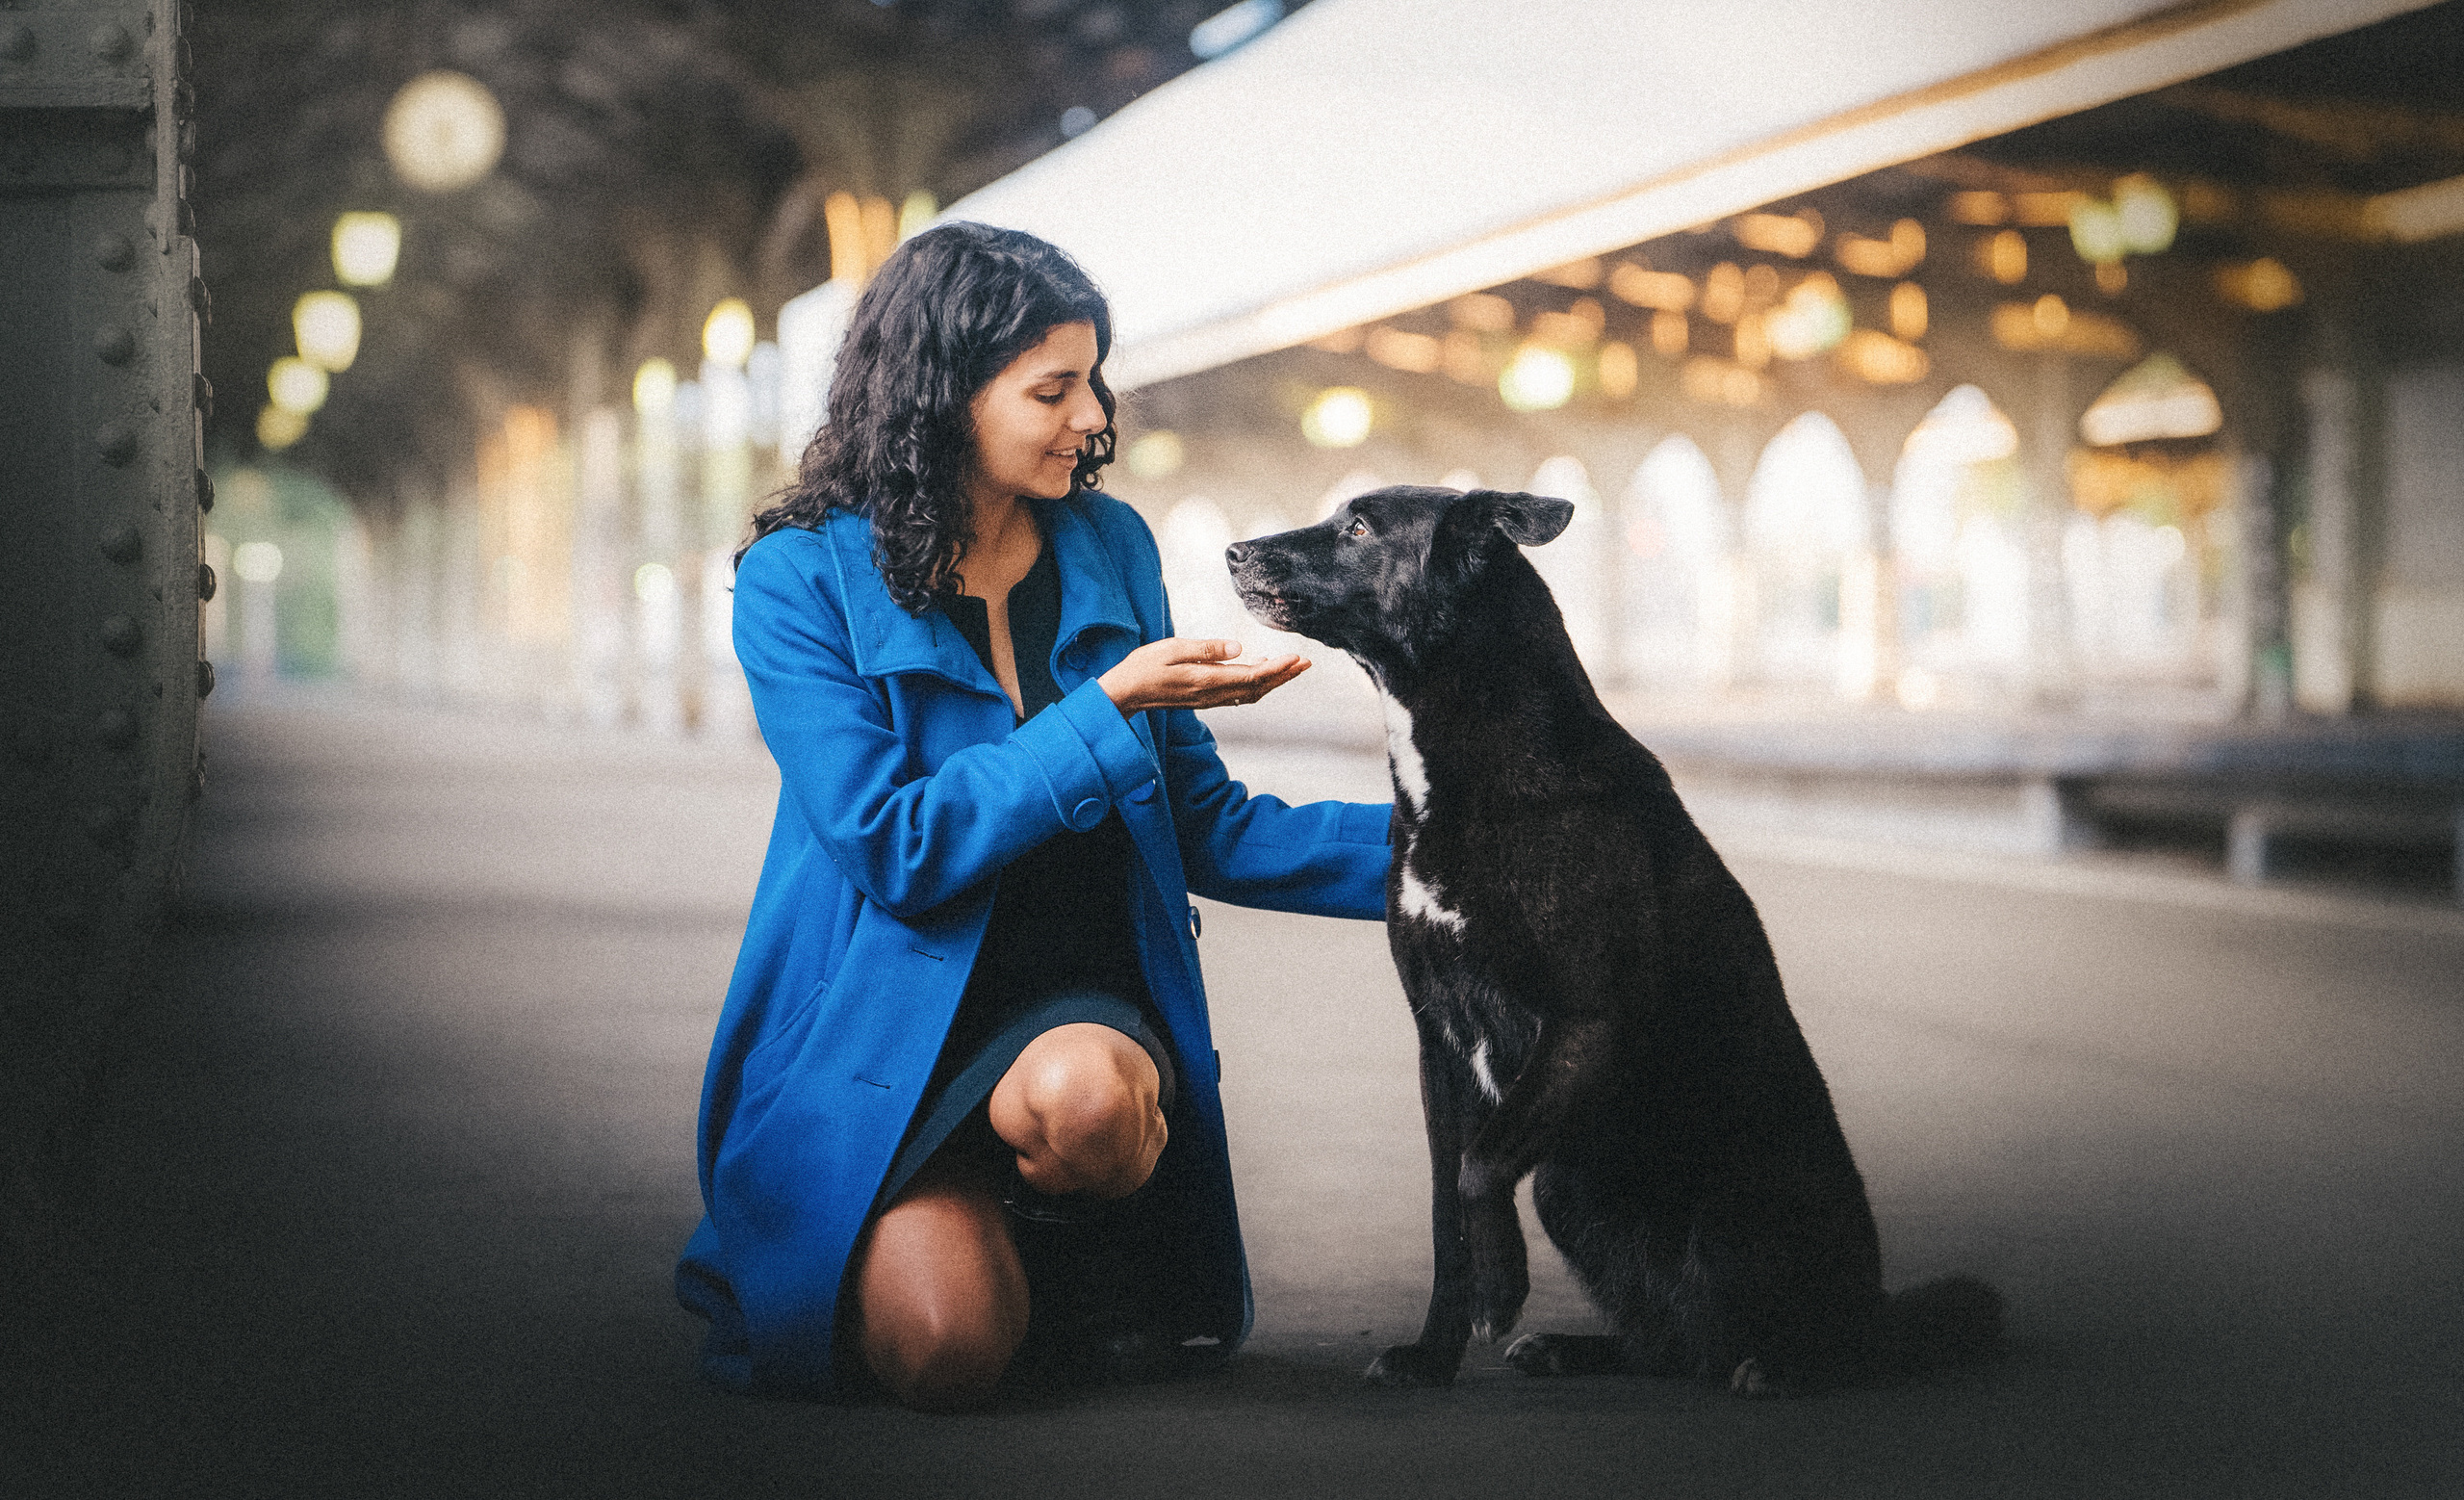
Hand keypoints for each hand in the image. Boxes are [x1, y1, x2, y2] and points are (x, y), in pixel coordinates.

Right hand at [1097, 638, 1310, 716]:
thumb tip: (1237, 648)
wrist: (1124, 694)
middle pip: (1257, 688)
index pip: (1251, 676)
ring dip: (1273, 681)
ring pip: (1250, 693)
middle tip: (1306, 663)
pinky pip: (1238, 694)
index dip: (1277, 669)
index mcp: (1205, 681)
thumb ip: (1206, 649)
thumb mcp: (1172, 649)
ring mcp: (1209, 699)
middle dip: (1283, 676)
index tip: (1296, 658)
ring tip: (1291, 667)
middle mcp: (1211, 694)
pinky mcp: (1204, 698)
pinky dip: (1256, 684)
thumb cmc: (1143, 668)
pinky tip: (1260, 672)